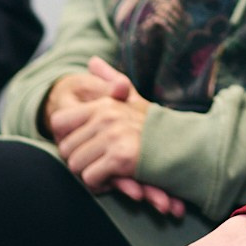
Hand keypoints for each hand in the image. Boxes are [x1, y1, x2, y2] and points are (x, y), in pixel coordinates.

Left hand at [57, 57, 153, 195]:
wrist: (187, 147)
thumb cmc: (157, 127)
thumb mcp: (134, 100)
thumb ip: (111, 80)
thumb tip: (92, 60)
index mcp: (104, 103)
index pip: (58, 121)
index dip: (66, 138)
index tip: (82, 146)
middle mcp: (106, 116)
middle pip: (65, 149)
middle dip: (79, 161)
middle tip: (98, 163)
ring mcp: (113, 135)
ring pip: (76, 165)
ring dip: (90, 174)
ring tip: (108, 171)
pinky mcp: (121, 157)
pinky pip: (91, 178)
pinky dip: (101, 184)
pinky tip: (116, 179)